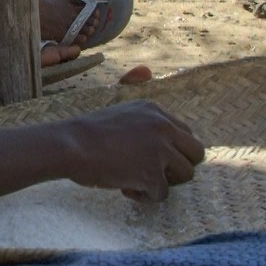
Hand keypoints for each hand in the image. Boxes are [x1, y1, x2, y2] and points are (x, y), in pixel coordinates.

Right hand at [59, 101, 204, 202]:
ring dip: (163, 182)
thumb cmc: (89, 131)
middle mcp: (163, 127)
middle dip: (178, 166)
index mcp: (156, 112)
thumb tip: (145, 68)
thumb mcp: (120, 109)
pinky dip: (145, 197)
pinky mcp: (152, 174)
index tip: (151, 156)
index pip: (186, 134)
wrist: (69, 146)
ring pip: (186, 175)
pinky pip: (162, 194)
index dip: (172, 150)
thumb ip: (139, 104)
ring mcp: (159, 151)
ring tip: (137, 180)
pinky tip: (126, 188)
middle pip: (196, 153)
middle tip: (152, 171)